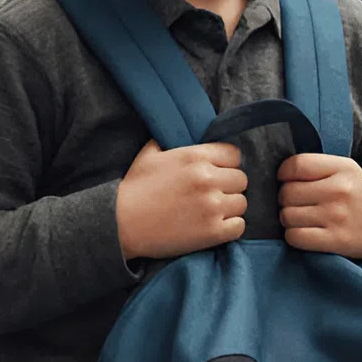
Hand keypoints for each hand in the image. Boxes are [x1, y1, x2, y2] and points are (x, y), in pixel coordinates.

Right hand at [116, 141, 247, 259]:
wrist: (119, 225)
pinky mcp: (213, 231)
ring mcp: (212, 206)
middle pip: (241, 179)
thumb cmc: (133, 189)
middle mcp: (208, 179)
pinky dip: (230, 227)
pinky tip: (214, 227)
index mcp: (196, 157)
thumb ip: (171, 140)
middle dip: (229, 187)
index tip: (216, 173)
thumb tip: (181, 130)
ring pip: (242, 203)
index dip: (226, 165)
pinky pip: (239, 226)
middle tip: (211, 195)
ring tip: (210, 212)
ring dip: (229, 208)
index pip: (234, 155)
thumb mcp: (150, 155)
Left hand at [278, 153, 361, 258]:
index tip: (289, 181)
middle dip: (286, 199)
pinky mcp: (336, 240)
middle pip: (287, 193)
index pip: (296, 165)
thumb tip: (276, 175)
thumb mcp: (346, 171)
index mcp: (343, 168)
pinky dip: (295, 236)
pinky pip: (295, 237)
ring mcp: (338, 216)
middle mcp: (341, 190)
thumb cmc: (356, 196)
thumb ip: (316, 166)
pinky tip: (306, 232)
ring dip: (289, 219)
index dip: (284, 175)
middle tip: (299, 203)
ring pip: (287, 216)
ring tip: (304, 218)